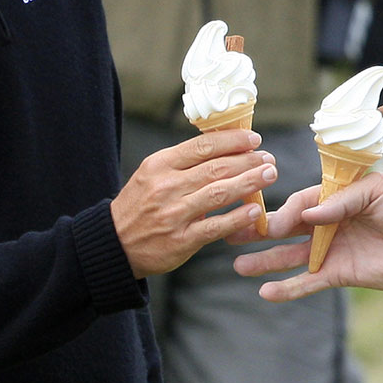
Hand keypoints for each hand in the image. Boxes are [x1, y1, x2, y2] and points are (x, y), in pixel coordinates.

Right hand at [111, 130, 275, 277]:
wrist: (113, 243)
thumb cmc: (141, 204)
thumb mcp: (153, 174)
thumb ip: (184, 163)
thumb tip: (227, 147)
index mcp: (159, 165)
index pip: (202, 146)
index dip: (232, 141)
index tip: (254, 139)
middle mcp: (166, 187)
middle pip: (216, 168)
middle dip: (248, 161)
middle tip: (269, 159)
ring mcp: (173, 214)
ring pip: (219, 193)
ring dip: (249, 182)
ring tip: (269, 175)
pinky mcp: (180, 240)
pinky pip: (215, 226)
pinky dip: (237, 217)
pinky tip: (255, 210)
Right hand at [228, 173, 382, 299]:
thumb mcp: (376, 192)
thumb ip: (341, 200)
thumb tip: (307, 216)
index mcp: (335, 198)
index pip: (302, 202)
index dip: (287, 212)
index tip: (274, 223)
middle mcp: (327, 223)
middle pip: (287, 228)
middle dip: (260, 232)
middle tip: (233, 234)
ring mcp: (329, 250)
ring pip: (290, 257)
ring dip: (265, 261)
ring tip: (239, 266)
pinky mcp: (336, 274)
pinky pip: (307, 282)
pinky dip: (287, 289)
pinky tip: (266, 292)